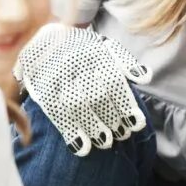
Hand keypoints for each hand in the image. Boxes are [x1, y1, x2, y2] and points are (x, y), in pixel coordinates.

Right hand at [15, 24, 151, 154]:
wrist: (40, 38)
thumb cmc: (81, 48)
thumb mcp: (103, 46)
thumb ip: (125, 61)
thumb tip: (144, 77)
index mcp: (94, 53)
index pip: (113, 82)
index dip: (126, 105)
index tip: (136, 124)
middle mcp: (75, 64)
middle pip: (96, 95)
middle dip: (111, 118)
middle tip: (122, 134)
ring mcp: (57, 77)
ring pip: (76, 105)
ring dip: (93, 127)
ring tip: (106, 141)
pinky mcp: (42, 90)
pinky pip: (55, 113)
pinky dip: (69, 132)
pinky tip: (81, 148)